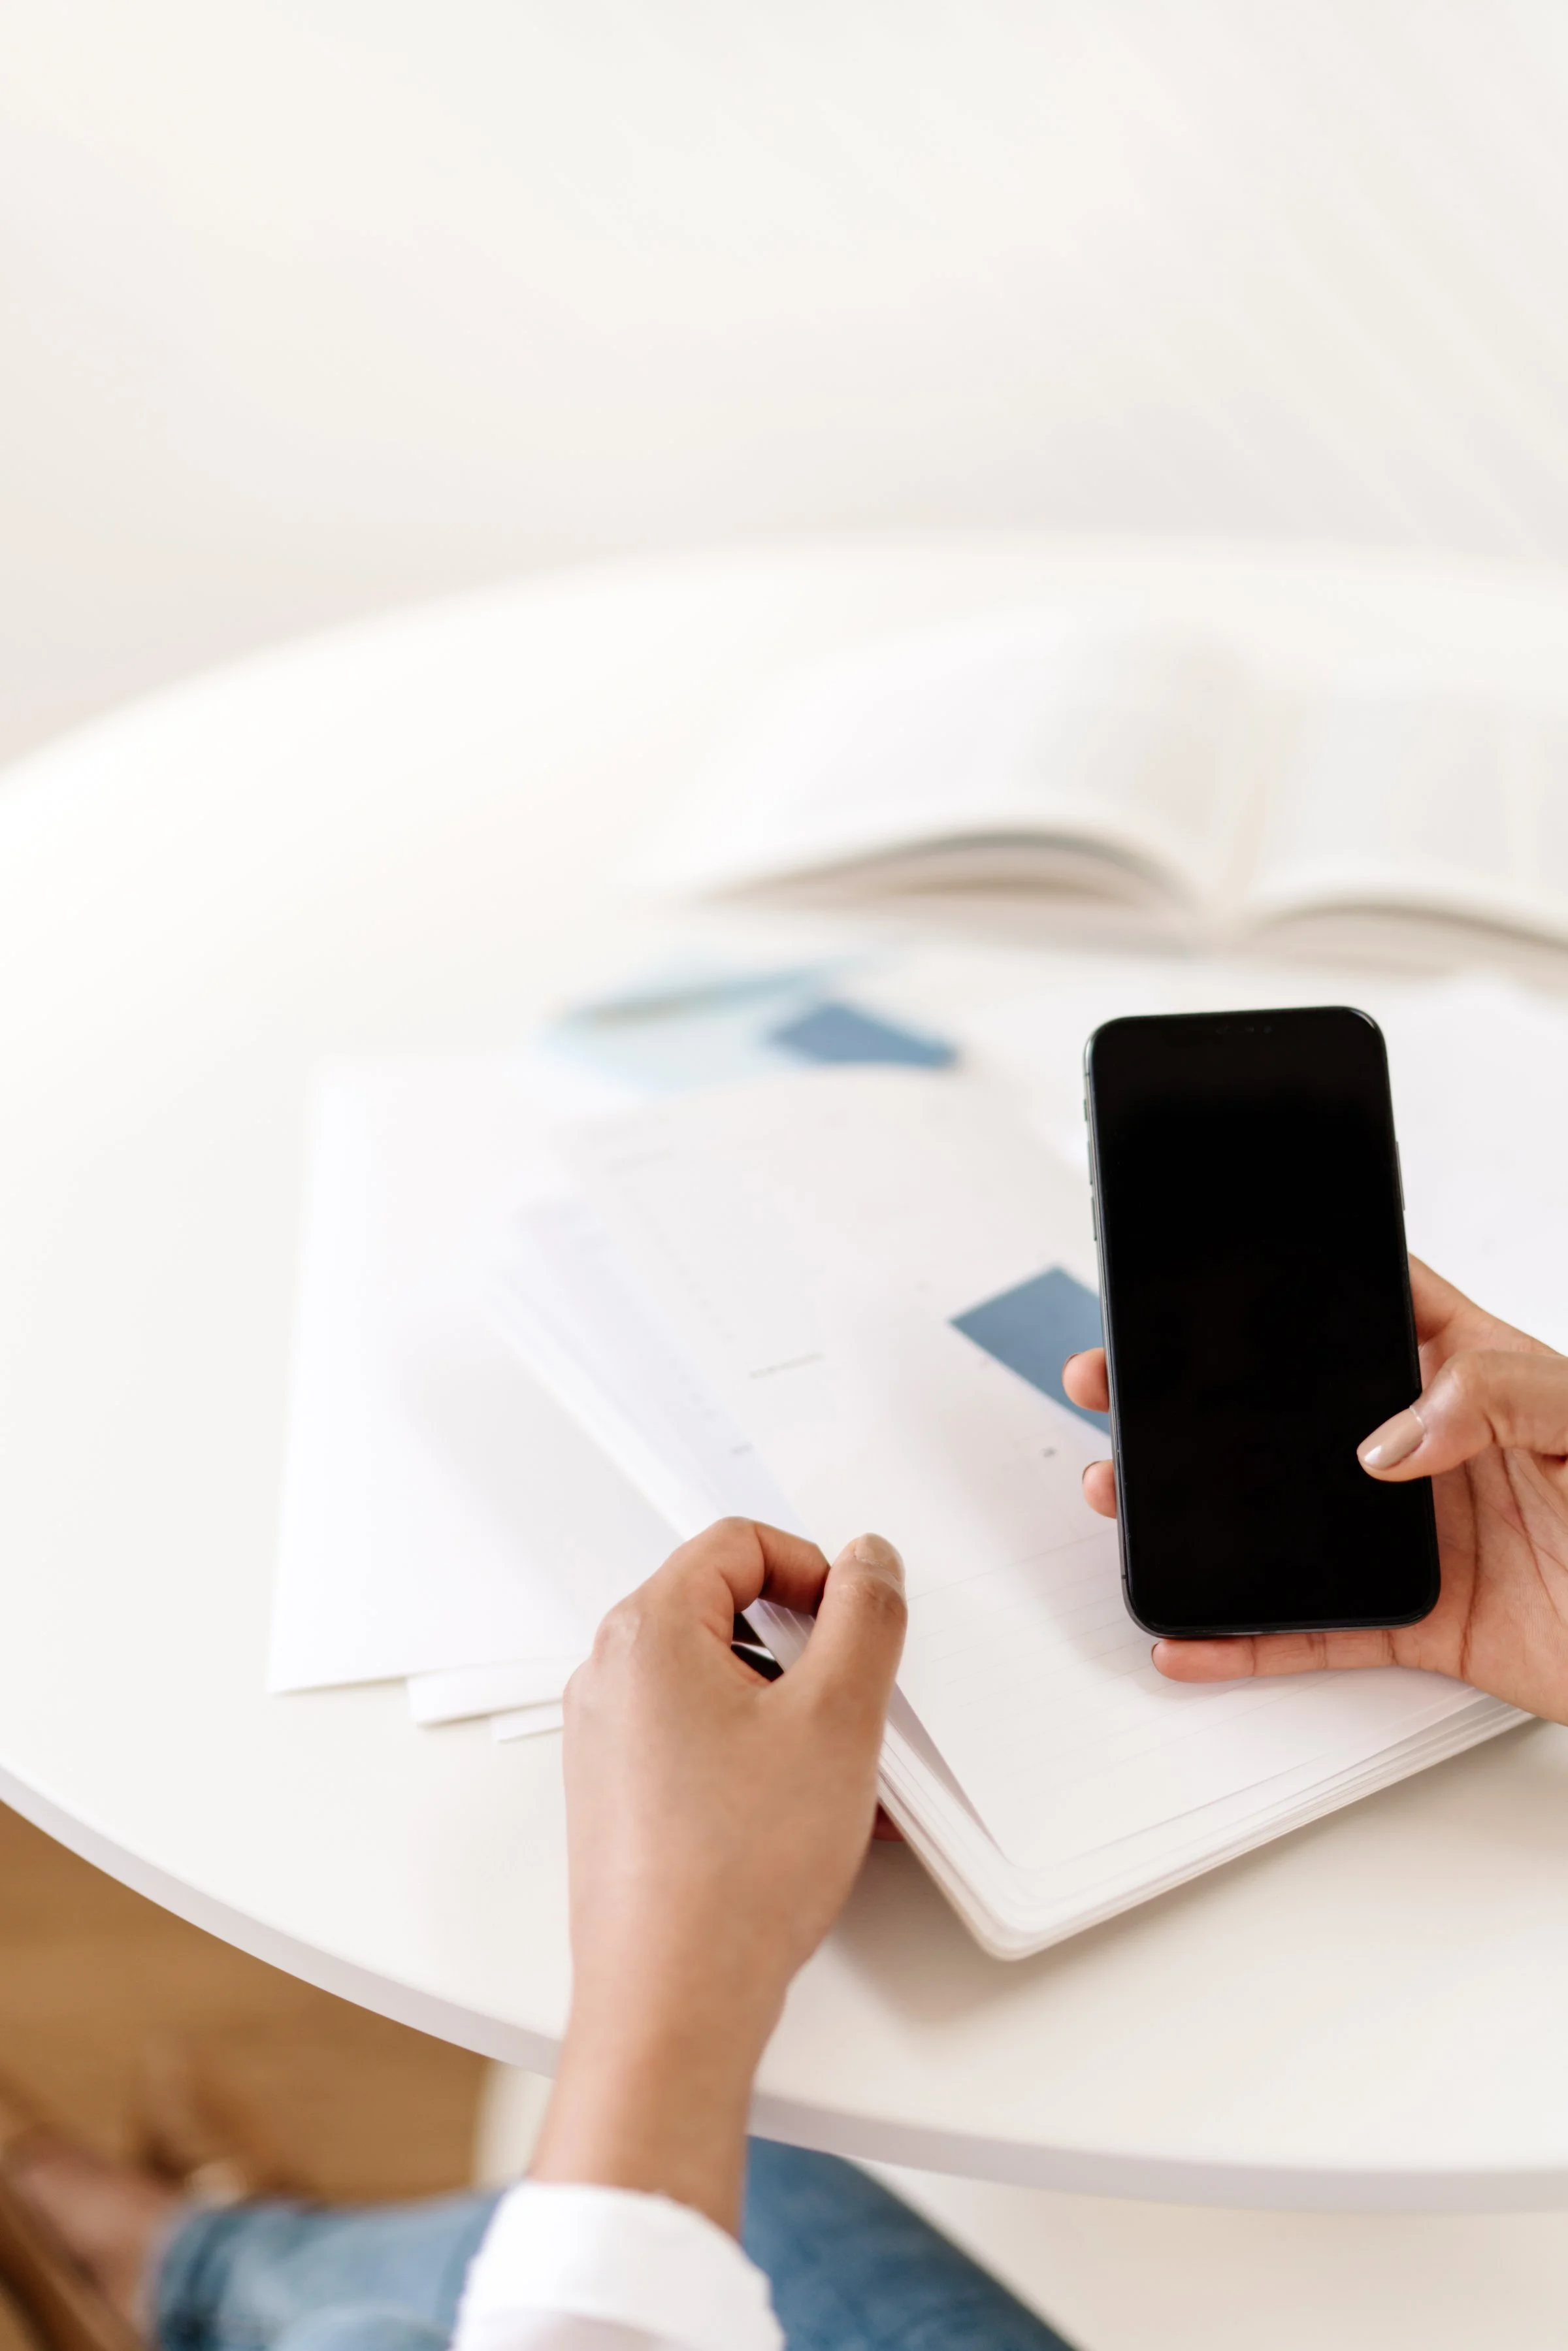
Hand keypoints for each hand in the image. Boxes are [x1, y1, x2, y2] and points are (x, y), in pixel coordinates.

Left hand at [531, 1517, 905, 2230]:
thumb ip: (863, 1617)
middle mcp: (610, 1679)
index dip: (814, 1569)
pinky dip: (758, 1756)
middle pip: (723, 1607)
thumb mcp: (836, 1719)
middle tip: (852, 1699)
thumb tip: (867, 1563)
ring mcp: (608, 1743)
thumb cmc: (733, 1874)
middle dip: (804, 1647)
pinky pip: (699, 1741)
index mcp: (646, 1635)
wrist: (673, 2000)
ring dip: (787, 1708)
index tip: (857, 1621)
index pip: (738, 1542)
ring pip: (717, 1681)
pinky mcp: (620, 1798)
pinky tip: (806, 1813)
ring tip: (838, 1772)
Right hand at [1063, 1258, 1567, 1718]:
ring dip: (1193, 1509)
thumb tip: (1386, 1436)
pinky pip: (1313, 1630)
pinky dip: (1246, 1639)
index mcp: (1471, 1372)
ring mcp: (1414, 1534)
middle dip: (1192, 1394)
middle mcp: (1425, 1449)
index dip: (1283, 1283)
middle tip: (1118, 1377)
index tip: (1201, 1269)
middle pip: (1285, 1411)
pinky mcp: (1419, 1623)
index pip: (1366, 1306)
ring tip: (1125, 1490)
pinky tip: (1191, 1633)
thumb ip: (1496, 1396)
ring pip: (1277, 1516)